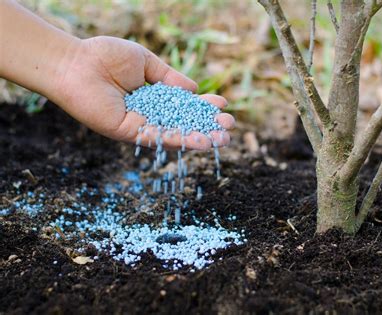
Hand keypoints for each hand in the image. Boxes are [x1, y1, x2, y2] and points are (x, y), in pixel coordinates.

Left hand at [55, 36, 233, 149]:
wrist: (75, 63)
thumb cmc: (106, 56)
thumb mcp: (147, 63)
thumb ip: (170, 78)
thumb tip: (194, 89)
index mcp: (153, 98)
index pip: (184, 106)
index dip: (204, 107)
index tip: (222, 105)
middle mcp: (148, 115)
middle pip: (183, 124)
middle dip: (207, 126)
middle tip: (229, 127)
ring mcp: (139, 125)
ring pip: (175, 135)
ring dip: (200, 138)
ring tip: (224, 139)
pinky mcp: (129, 132)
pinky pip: (159, 138)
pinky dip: (181, 140)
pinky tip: (201, 141)